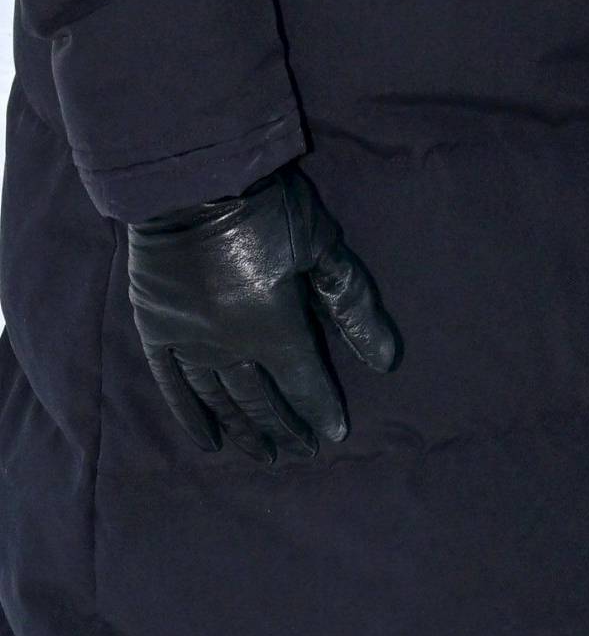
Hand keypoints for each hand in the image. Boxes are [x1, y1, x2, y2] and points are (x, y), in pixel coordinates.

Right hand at [126, 167, 399, 461]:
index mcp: (274, 327)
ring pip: (221, 398)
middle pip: (262, 398)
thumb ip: (353, 306)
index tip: (334, 433)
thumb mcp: (322, 248)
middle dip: (286, 426)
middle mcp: (230, 345)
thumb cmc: (267, 207)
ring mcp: (189, 341)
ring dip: (244, 429)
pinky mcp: (156, 329)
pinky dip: (190, 415)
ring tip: (264, 455)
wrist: (189, 180)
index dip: (321, 410)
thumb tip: (386, 361)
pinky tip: (208, 441)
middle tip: (302, 450)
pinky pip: (173, 384)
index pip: (305, 383)